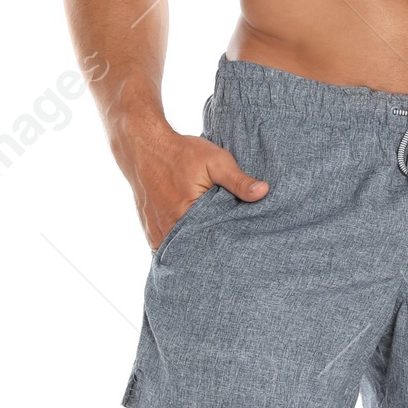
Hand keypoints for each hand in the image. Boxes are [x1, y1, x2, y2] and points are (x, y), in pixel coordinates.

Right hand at [120, 123, 266, 249]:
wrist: (144, 146)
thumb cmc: (182, 152)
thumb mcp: (216, 161)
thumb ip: (239, 180)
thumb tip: (264, 192)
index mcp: (184, 214)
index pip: (209, 245)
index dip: (223, 250)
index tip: (236, 255)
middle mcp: (167, 226)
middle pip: (191, 253)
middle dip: (207, 257)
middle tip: (226, 261)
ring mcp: (154, 230)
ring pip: (176, 253)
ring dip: (190, 254)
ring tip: (208, 259)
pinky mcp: (148, 228)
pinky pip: (163, 248)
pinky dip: (176, 250)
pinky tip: (189, 251)